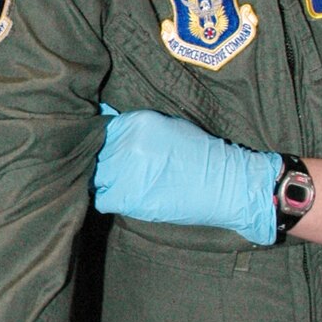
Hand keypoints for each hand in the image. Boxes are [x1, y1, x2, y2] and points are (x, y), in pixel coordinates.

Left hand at [94, 106, 280, 246]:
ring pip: (96, 175)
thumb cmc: (200, 154)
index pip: (101, 129)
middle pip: (95, 152)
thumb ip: (137, 126)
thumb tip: (110, 123)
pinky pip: (101, 198)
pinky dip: (108, 199)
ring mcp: (125, 171)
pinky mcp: (129, 197)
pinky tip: (124, 197)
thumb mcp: (169, 126)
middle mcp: (127, 143)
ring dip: (104, 180)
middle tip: (115, 169)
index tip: (108, 148)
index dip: (102, 140)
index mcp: (137, 122)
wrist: (225, 183)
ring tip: (120, 183)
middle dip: (102, 160)